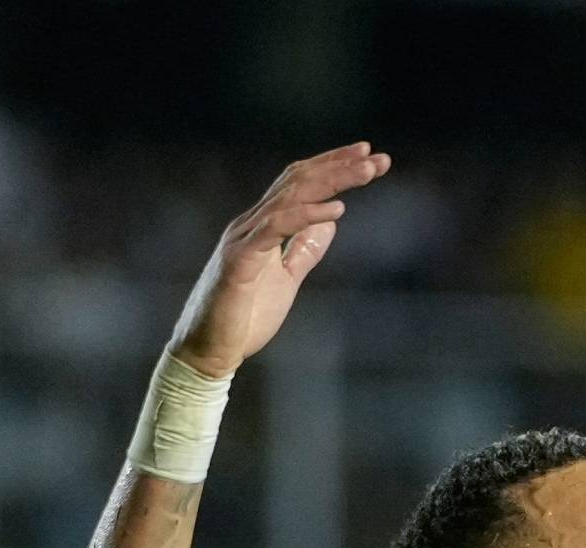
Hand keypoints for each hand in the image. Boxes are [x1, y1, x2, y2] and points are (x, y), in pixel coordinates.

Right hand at [169, 142, 392, 378]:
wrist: (208, 351)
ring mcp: (244, 239)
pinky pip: (275, 228)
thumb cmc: (243, 318)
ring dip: (331, 182)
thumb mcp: (285, 279)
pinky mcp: (239, 260)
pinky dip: (306, 215)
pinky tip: (336, 210)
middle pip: (298, 182)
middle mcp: (251, 224)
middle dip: (338, 166)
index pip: (299, 185)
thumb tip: (330, 224)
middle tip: (376, 157)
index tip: (369, 157)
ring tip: (366, 172)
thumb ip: (304, 250)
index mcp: (263, 227)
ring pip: (290, 197)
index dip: (333, 167)